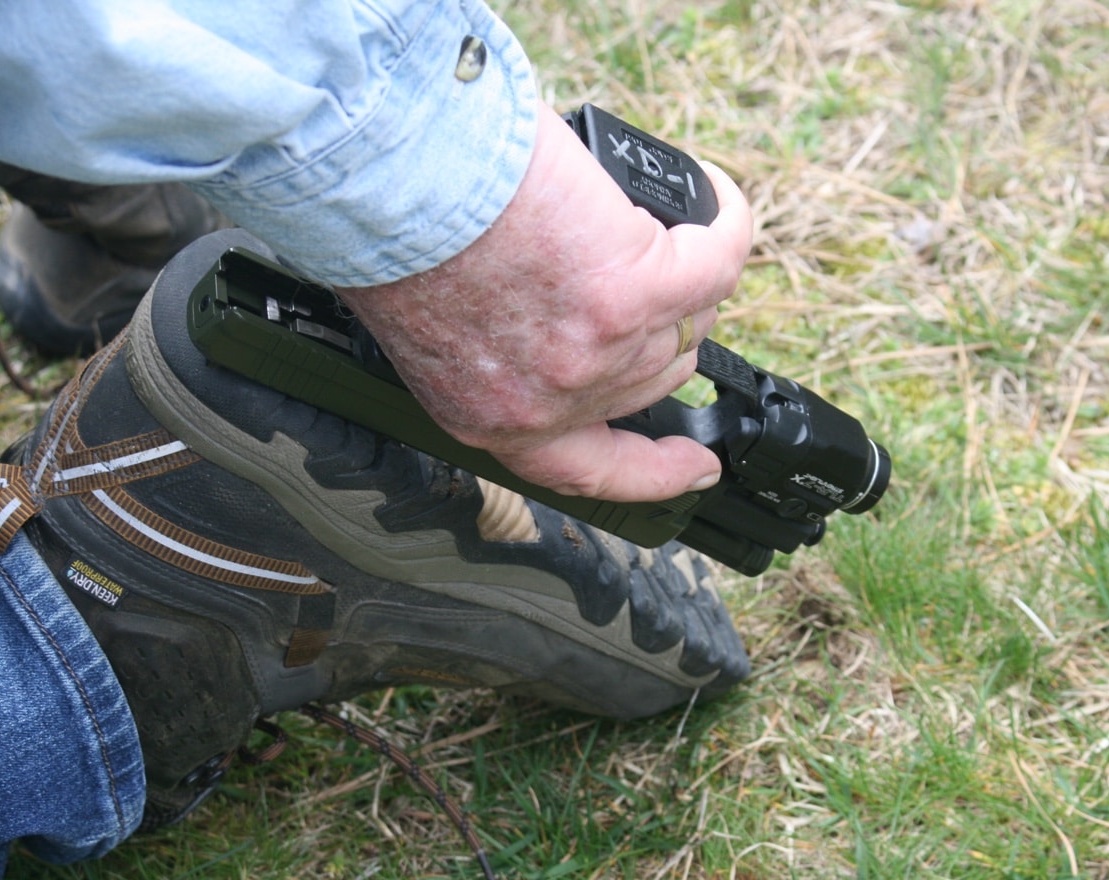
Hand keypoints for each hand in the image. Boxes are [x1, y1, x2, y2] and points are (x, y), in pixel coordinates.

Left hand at [337, 103, 752, 501]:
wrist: (385, 176)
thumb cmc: (387, 224)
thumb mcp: (434, 322)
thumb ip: (499, 344)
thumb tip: (556, 313)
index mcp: (492, 416)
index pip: (588, 469)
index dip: (652, 474)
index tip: (694, 465)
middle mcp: (552, 400)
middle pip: (652, 374)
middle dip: (657, 322)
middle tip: (639, 265)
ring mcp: (600, 352)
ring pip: (685, 317)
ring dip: (685, 265)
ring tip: (666, 215)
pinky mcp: (635, 290)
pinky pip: (714, 262)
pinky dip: (724, 224)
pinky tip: (716, 197)